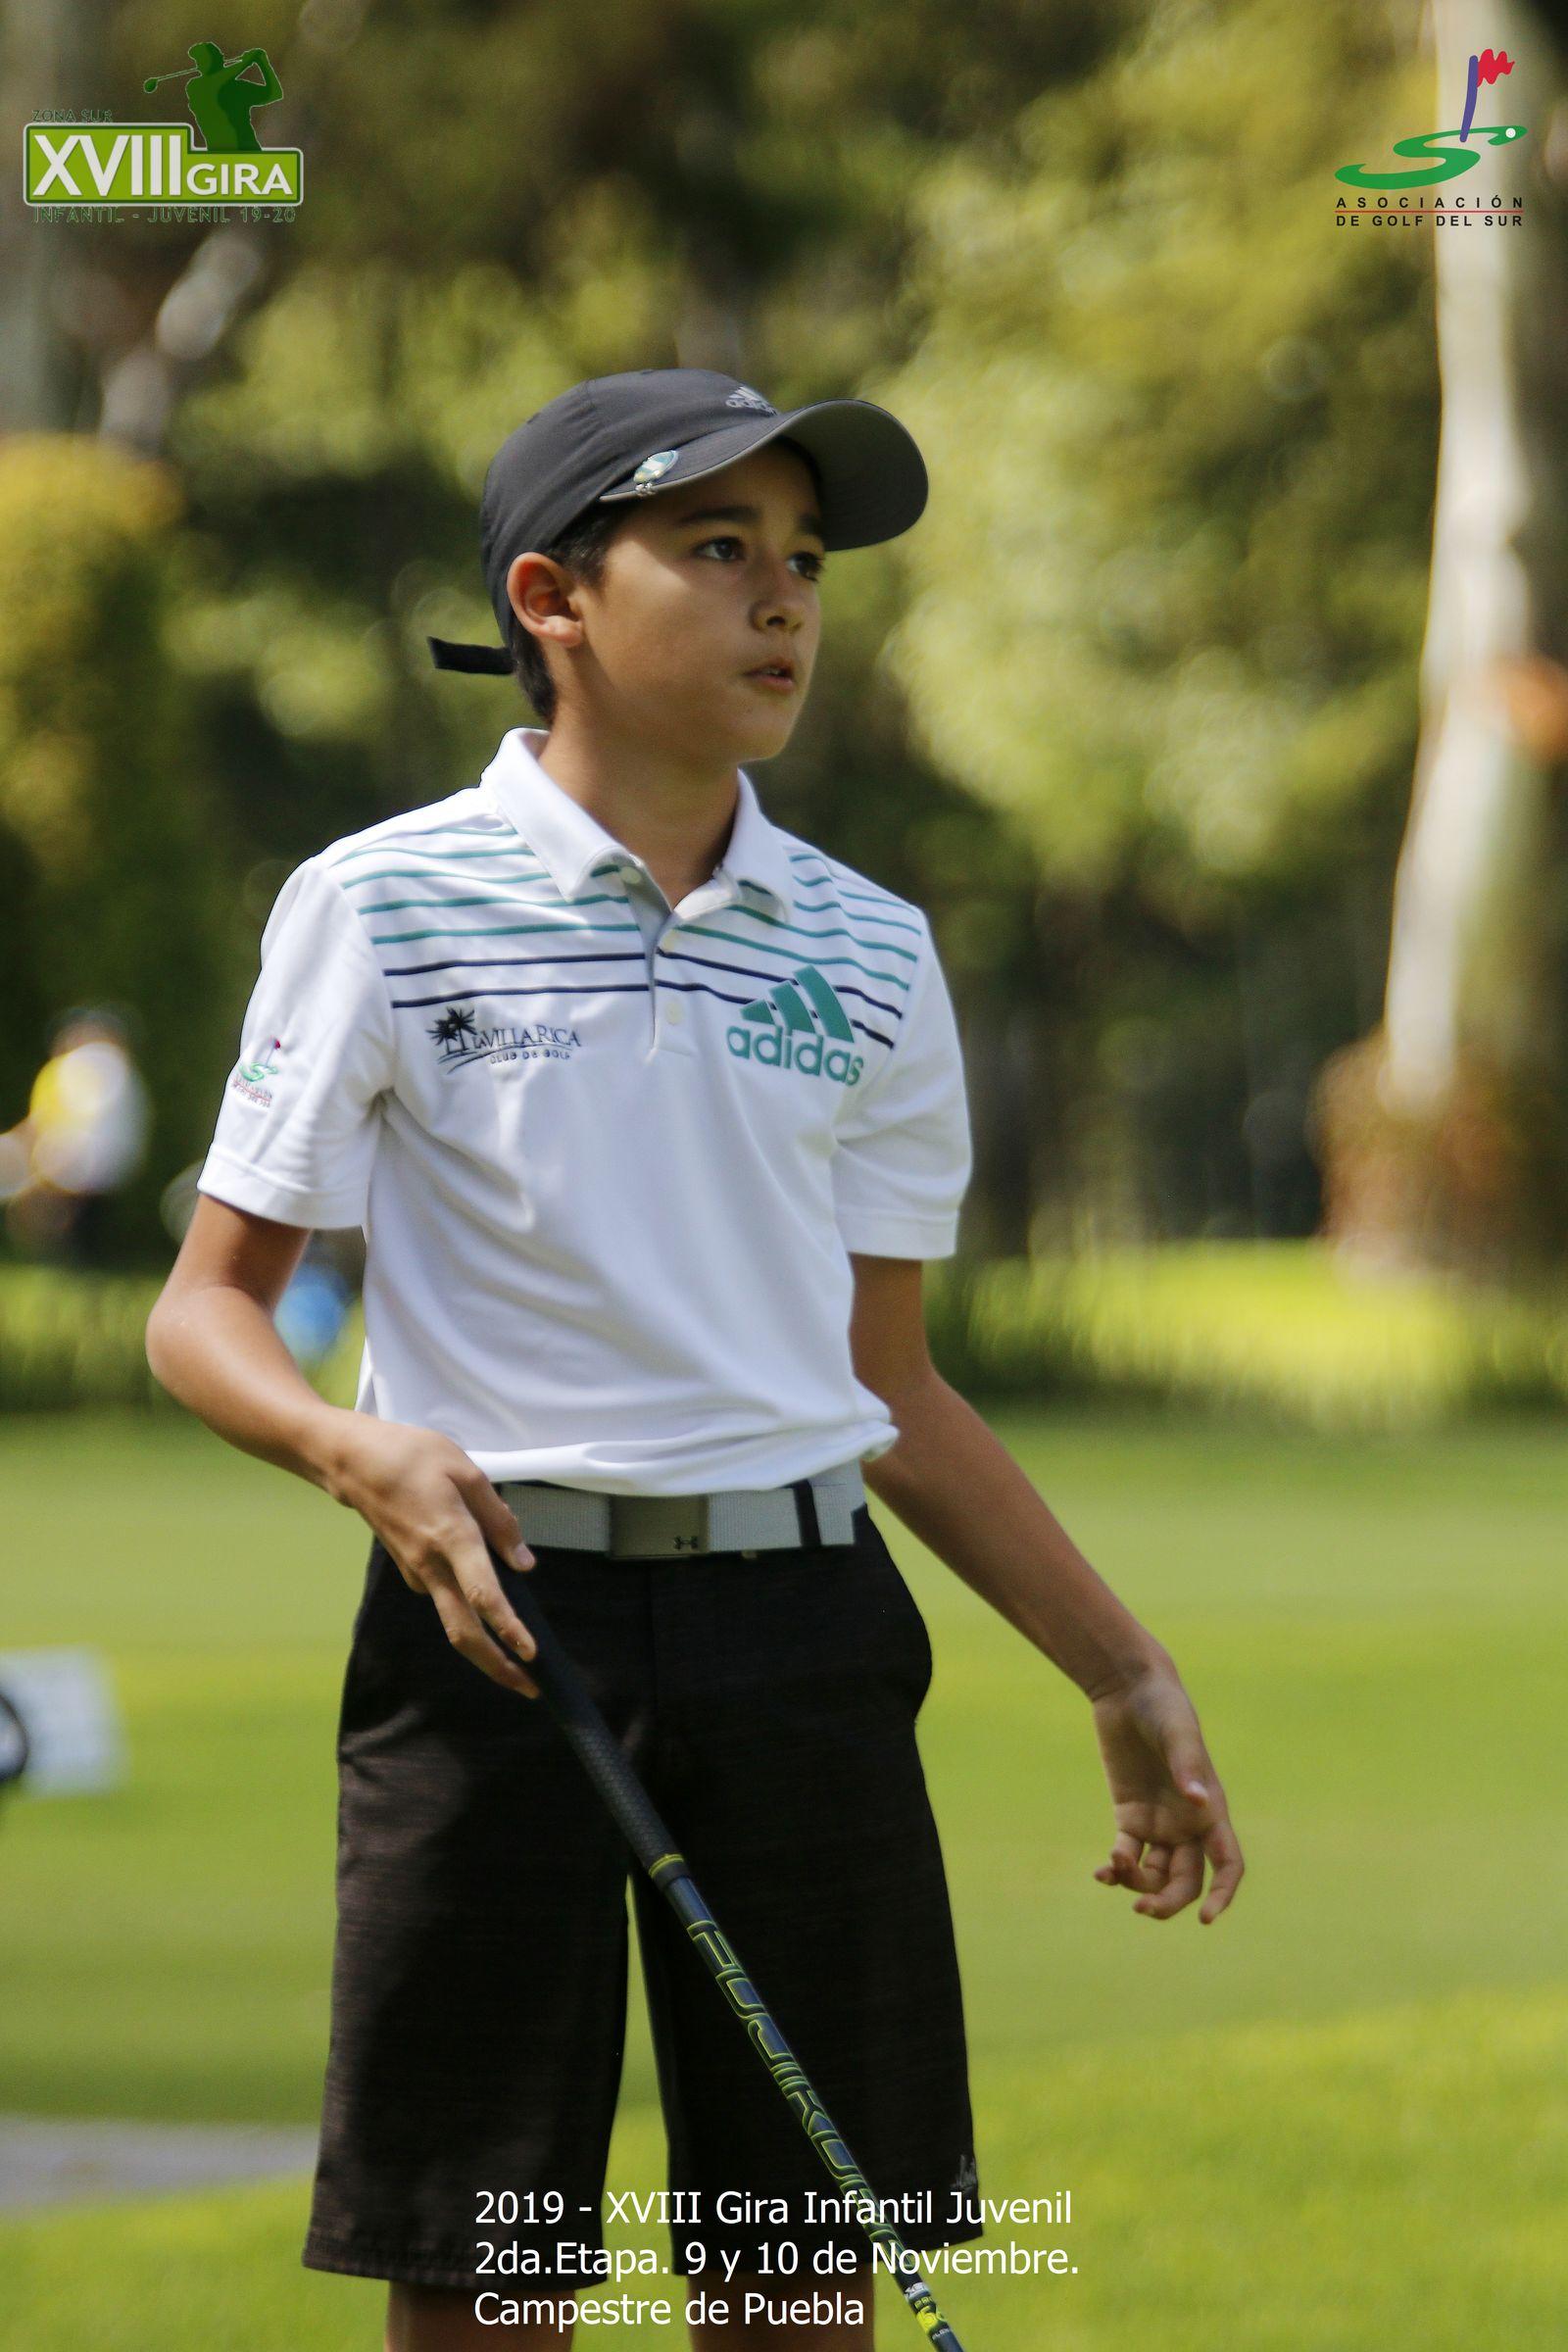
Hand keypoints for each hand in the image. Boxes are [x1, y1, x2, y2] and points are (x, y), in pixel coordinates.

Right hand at [326, 1416, 539, 1696]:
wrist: (353, 1462)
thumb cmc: (411, 1456)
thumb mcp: (466, 1471)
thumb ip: (498, 1519)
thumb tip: (523, 1563)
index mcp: (451, 1535)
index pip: (482, 1593)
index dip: (507, 1626)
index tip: (530, 1653)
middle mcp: (431, 1565)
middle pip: (463, 1631)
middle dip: (496, 1666)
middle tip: (530, 1689)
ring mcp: (417, 1572)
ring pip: (453, 1620)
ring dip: (485, 1646)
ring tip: (518, 1661)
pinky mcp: (410, 1570)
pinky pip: (445, 1595)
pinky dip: (468, 1609)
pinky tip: (488, 1605)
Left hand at [1087, 1658, 1242, 1924]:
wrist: (1127, 1689)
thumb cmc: (1163, 1706)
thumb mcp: (1176, 1733)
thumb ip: (1187, 1766)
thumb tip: (1198, 1803)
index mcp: (1211, 1810)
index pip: (1227, 1864)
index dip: (1223, 1894)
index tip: (1205, 1919)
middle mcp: (1187, 1824)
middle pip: (1187, 1881)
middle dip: (1169, 1901)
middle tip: (1141, 1908)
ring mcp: (1158, 1823)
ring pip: (1155, 1874)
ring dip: (1137, 1884)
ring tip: (1113, 1870)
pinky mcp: (1129, 1816)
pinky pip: (1127, 1855)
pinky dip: (1116, 1868)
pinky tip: (1101, 1872)